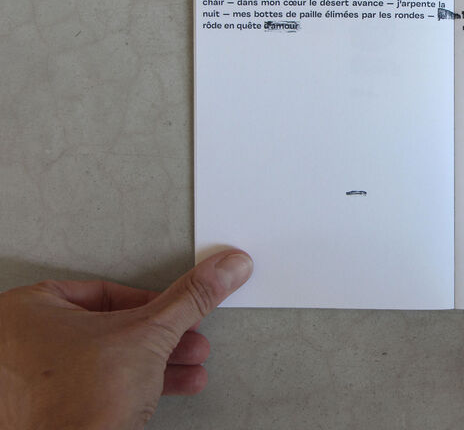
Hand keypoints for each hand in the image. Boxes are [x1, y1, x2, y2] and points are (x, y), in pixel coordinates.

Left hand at [0, 249, 252, 429]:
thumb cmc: (79, 402)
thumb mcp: (151, 333)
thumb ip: (191, 298)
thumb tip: (222, 270)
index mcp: (27, 311)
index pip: (105, 292)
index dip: (152, 304)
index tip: (175, 312)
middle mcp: (17, 344)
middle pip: (109, 326)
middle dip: (159, 338)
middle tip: (186, 339)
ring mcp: (26, 383)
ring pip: (105, 360)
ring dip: (154, 363)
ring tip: (185, 368)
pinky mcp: (44, 414)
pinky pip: (95, 388)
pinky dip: (131, 387)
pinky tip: (161, 390)